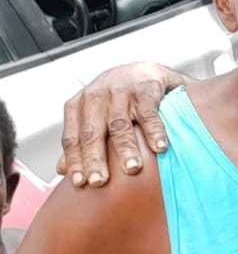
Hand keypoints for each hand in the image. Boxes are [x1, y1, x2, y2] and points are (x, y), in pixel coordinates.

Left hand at [57, 63, 183, 186]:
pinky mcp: (146, 88)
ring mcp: (121, 91)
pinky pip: (149, 113)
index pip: (73, 138)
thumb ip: (80, 140)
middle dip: (95, 159)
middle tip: (99, 181)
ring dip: (126, 148)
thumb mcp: (94, 115)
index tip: (80, 183)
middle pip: (92, 133)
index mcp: (79, 105)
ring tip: (131, 169)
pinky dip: (154, 131)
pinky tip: (159, 147)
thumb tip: (62, 169)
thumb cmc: (117, 99)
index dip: (75, 161)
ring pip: (120, 124)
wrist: (144, 70)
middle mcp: (96, 96)